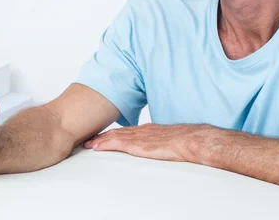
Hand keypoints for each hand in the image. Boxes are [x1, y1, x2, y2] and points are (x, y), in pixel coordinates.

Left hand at [84, 123, 209, 162]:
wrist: (190, 140)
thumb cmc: (185, 142)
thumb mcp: (169, 140)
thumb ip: (161, 143)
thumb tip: (159, 149)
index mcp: (148, 130)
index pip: (127, 131)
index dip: (114, 134)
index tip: (104, 136)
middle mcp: (140, 131)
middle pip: (117, 132)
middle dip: (102, 136)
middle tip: (90, 139)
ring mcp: (137, 137)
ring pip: (113, 137)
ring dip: (99, 140)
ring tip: (88, 143)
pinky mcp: (137, 145)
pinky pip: (116, 143)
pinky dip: (104, 144)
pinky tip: (96, 147)